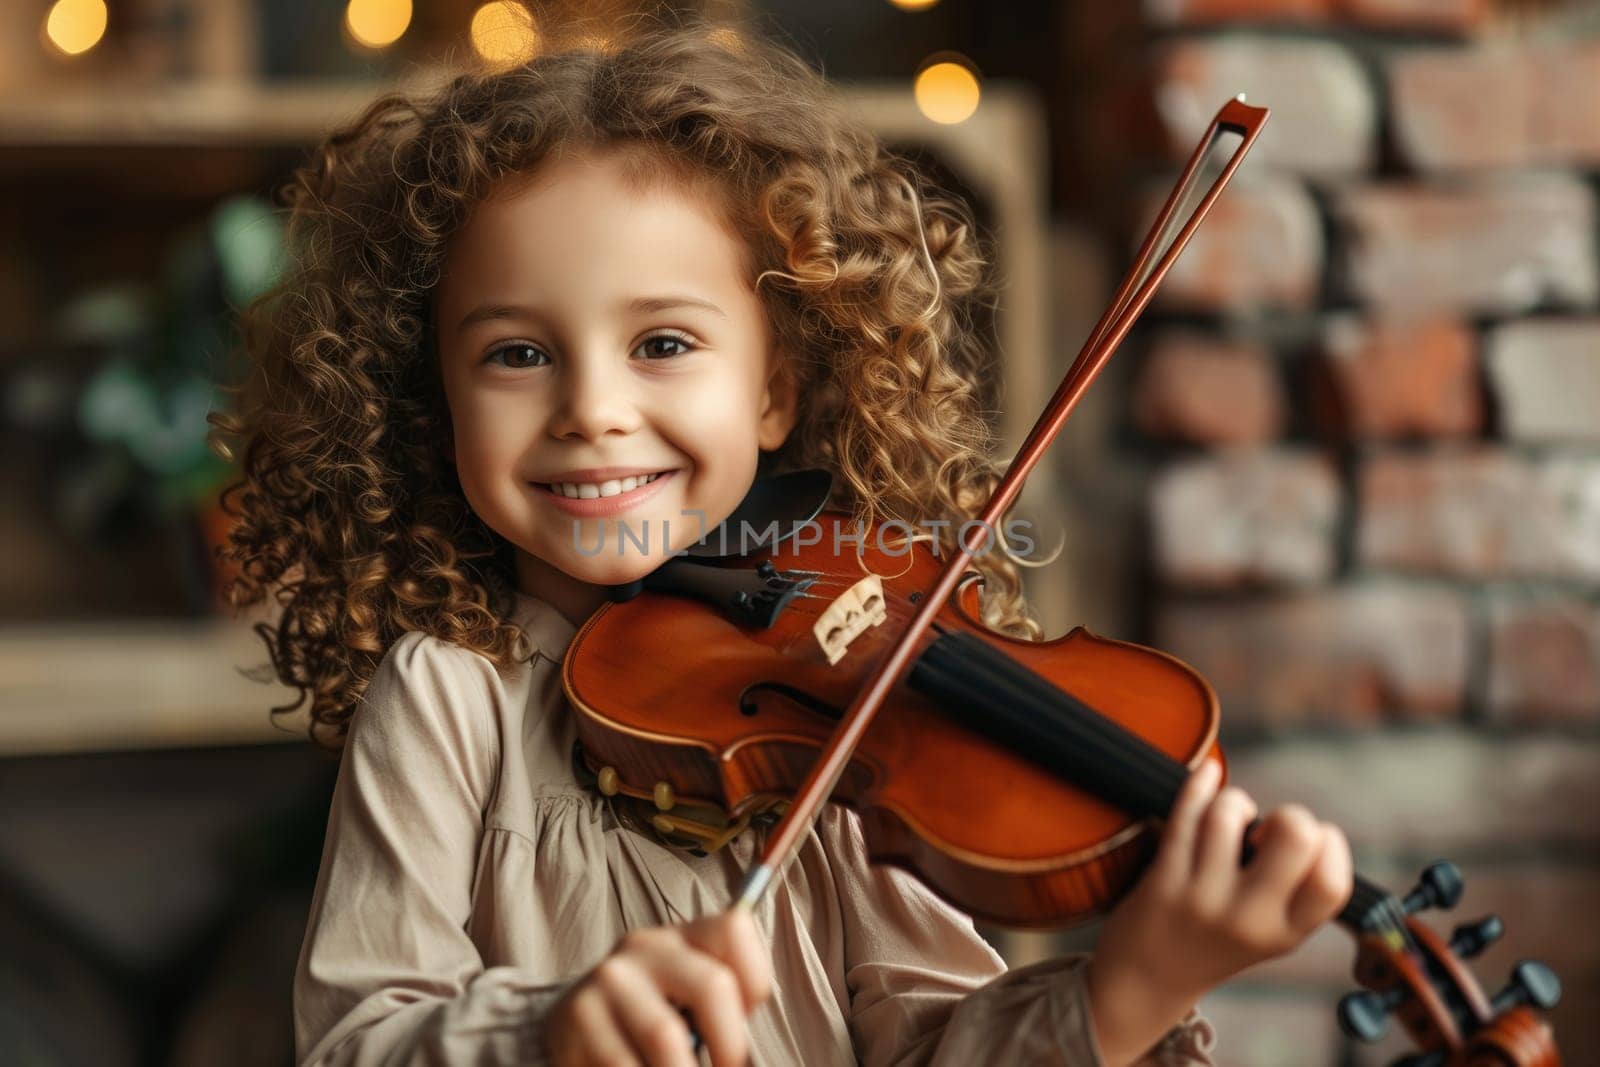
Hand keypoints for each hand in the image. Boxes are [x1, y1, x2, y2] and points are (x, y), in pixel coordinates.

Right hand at [545, 909, 771, 1066]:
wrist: (573, 1025)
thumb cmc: (648, 1018)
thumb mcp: (684, 996)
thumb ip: (720, 1003)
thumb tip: (743, 1053)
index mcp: (681, 937)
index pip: (735, 928)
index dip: (754, 982)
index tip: (744, 1023)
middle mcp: (645, 947)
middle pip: (713, 985)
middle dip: (730, 1045)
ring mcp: (609, 979)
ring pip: (667, 1038)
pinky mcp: (579, 1016)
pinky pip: (626, 1064)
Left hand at [1087, 760, 1350, 1066]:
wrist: (1145, 981)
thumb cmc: (1216, 942)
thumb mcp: (1270, 932)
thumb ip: (1294, 890)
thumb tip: (1299, 822)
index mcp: (1286, 933)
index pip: (1333, 881)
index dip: (1330, 845)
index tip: (1310, 841)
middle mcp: (1249, 920)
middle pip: (1294, 834)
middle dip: (1290, 814)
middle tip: (1266, 832)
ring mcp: (1203, 898)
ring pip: (1229, 813)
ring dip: (1232, 802)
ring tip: (1225, 823)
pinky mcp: (1162, 880)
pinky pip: (1184, 814)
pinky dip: (1200, 783)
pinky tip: (1208, 773)